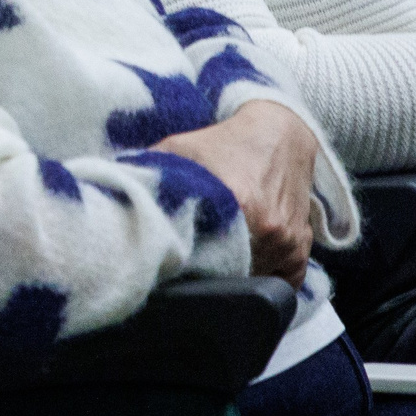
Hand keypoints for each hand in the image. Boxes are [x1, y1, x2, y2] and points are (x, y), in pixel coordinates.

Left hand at [150, 101, 317, 284]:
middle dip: (205, 272)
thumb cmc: (225, 142)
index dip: (182, 264)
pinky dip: (263, 277)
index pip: (203, 260)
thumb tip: (114, 201)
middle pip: (227, 274)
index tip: (166, 263)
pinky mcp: (301, 247)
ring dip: (234, 273)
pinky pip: (283, 282)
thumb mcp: (180, 149)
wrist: (281, 133)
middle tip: (186, 262)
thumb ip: (151, 177)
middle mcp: (268, 229)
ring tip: (215, 257)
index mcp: (239, 206)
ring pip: (252, 279)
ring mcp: (288, 242)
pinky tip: (244, 264)